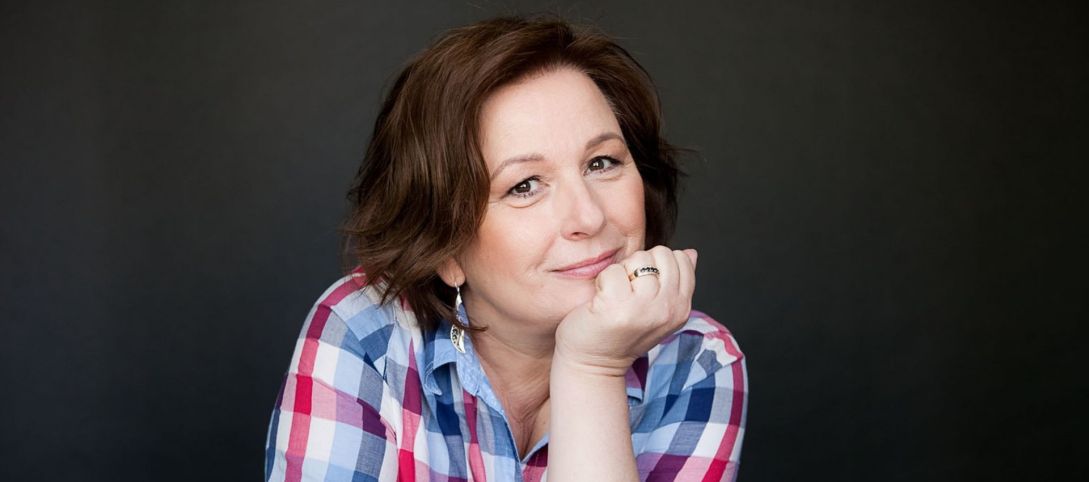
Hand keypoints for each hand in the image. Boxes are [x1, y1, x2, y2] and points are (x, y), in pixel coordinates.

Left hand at [554, 246, 697, 376]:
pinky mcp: (617, 306)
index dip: (657, 264)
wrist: (594, 364)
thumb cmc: (621, 333)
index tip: (643, 286)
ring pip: (638, 259)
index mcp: (682, 308)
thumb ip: (676, 282)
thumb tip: (691, 252)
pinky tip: (601, 300)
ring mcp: (644, 308)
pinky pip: (614, 270)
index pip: (681, 259)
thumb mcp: (658, 310)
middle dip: (641, 264)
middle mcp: (668, 308)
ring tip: (614, 296)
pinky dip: (603, 280)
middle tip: (627, 290)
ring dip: (621, 272)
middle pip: (661, 254)